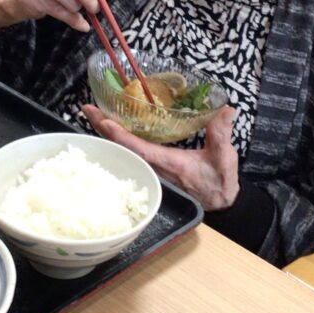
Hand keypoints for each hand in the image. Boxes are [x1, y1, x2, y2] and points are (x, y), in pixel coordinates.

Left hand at [82, 104, 239, 209]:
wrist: (220, 204)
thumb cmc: (220, 182)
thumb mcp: (224, 158)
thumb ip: (221, 134)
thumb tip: (226, 110)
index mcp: (167, 163)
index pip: (137, 148)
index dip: (119, 135)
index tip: (103, 120)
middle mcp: (154, 167)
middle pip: (122, 147)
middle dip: (103, 128)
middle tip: (88, 108)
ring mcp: (152, 169)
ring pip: (124, 150)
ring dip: (108, 133)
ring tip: (94, 114)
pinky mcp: (153, 168)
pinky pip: (130, 153)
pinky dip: (118, 139)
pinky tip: (111, 129)